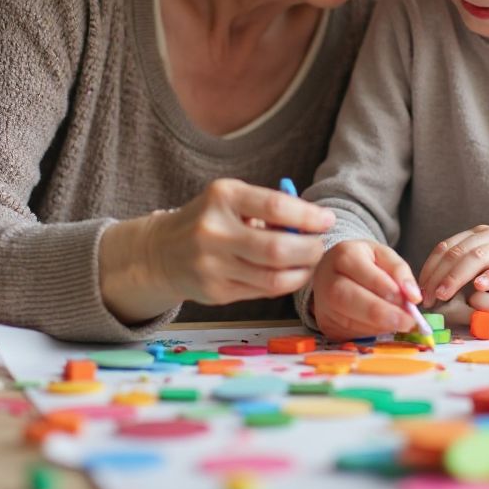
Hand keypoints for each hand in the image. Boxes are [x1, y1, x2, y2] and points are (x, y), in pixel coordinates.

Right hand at [99, 178, 334, 322]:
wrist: (160, 251)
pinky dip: (284, 283)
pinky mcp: (214, 292)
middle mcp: (214, 231)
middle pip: (277, 249)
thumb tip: (315, 224)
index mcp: (222, 197)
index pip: (275, 206)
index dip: (308, 216)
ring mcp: (212, 265)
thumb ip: (269, 210)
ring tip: (310, 260)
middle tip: (321, 245)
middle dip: (310, 249)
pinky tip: (291, 274)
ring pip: (273, 278)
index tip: (327, 219)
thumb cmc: (209, 219)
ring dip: (302, 271)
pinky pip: (262, 292)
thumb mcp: (232, 200)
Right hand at [310, 239, 421, 340]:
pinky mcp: (325, 324)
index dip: (388, 290)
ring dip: (379, 326)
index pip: (365, 274)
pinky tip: (382, 326)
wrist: (332, 272)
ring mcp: (322, 305)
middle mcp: (327, 280)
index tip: (411, 301)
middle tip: (408, 322)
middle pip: (349, 299)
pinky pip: (349, 333)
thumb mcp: (383, 255)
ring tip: (399, 323)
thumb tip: (413, 296)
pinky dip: (371, 333)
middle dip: (382, 313)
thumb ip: (400, 271)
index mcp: (344, 255)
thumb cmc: (362, 262)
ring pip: (349, 321)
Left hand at [418, 225, 488, 302]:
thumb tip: (440, 287)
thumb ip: (469, 267)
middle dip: (437, 275)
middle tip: (426, 297)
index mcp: (479, 234)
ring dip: (456, 277)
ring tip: (443, 294)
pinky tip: (479, 288)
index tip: (418, 288)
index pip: (445, 246)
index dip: (429, 267)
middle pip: (456, 252)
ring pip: (475, 258)